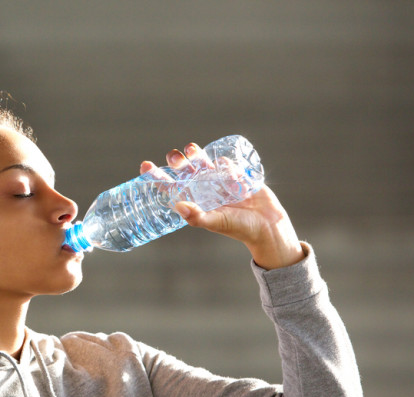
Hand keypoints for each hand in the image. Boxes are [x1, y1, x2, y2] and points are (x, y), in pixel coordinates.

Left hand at [140, 143, 304, 269]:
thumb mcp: (217, 222)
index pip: (171, 187)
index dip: (157, 176)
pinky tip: (222, 162)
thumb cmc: (240, 228)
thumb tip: (178, 206)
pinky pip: (226, 165)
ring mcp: (220, 183)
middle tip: (174, 156)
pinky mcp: (237, 178)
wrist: (269, 227)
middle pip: (185, 172)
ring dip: (196, 155)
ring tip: (191, 149)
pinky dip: (223, 161)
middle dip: (178, 162)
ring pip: (203, 165)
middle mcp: (205, 191)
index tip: (144, 165)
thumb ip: (198, 217)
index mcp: (196, 202)